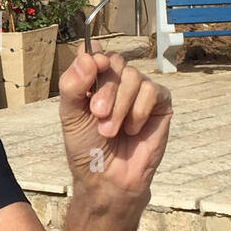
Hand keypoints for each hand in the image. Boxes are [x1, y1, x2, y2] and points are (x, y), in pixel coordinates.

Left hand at [57, 42, 171, 199]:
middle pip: (115, 62)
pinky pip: (153, 91)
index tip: (93, 69)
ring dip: (121, 105)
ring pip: (134, 76)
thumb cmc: (87, 148)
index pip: (96, 53)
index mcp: (93, 80)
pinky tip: (133, 129)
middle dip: (106, 89)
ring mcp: (139, 91)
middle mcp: (117, 81)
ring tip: (111, 131)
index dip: (95, 56)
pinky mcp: (160, 103)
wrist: (108, 178)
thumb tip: (88, 55)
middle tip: (98, 114)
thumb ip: (73, 85)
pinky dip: (139, 111)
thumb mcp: (70, 115)